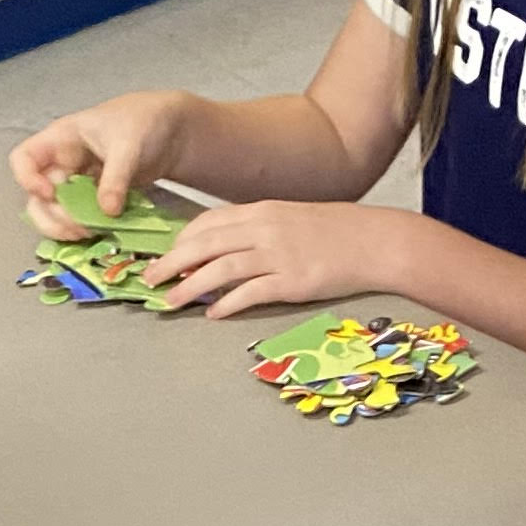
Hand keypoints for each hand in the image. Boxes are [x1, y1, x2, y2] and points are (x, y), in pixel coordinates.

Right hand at [10, 92, 191, 233]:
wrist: (174, 129)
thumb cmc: (145, 122)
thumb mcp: (129, 145)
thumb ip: (116, 178)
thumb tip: (106, 212)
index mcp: (61, 139)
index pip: (23, 159)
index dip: (28, 180)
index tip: (51, 194)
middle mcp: (63, 162)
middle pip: (36, 196)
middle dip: (52, 216)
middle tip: (77, 228)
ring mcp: (78, 182)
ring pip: (55, 211)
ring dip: (66, 227)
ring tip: (89, 234)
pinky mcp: (95, 198)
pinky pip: (79, 216)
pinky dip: (86, 228)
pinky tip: (101, 233)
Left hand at [146, 197, 390, 320]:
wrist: (374, 241)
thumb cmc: (334, 232)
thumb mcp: (290, 219)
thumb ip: (258, 231)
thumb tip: (226, 251)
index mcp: (262, 211)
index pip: (209, 222)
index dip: (182, 241)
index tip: (167, 256)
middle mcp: (265, 229)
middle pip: (205, 245)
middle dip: (172, 263)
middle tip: (150, 279)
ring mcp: (279, 255)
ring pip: (221, 269)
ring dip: (191, 287)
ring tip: (171, 302)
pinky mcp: (293, 281)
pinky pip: (251, 292)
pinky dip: (228, 304)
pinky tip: (213, 315)